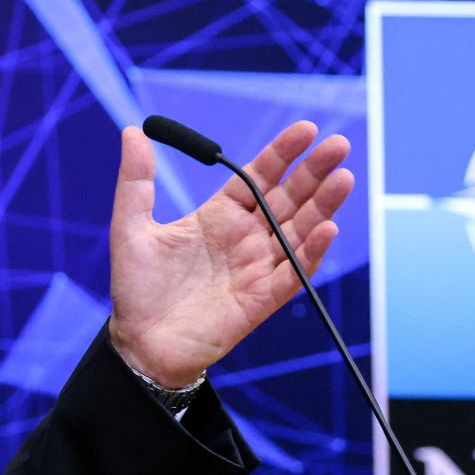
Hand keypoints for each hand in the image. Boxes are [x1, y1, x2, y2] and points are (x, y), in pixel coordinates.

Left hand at [107, 121, 353, 387]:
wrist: (140, 344)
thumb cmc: (137, 289)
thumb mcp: (131, 227)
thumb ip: (136, 181)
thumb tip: (131, 131)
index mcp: (220, 215)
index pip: (260, 177)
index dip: (283, 153)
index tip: (306, 129)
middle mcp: (245, 237)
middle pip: (289, 198)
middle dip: (315, 171)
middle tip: (339, 144)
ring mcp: (258, 267)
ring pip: (299, 230)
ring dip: (323, 205)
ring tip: (343, 178)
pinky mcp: (263, 298)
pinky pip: (294, 272)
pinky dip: (311, 251)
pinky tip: (326, 228)